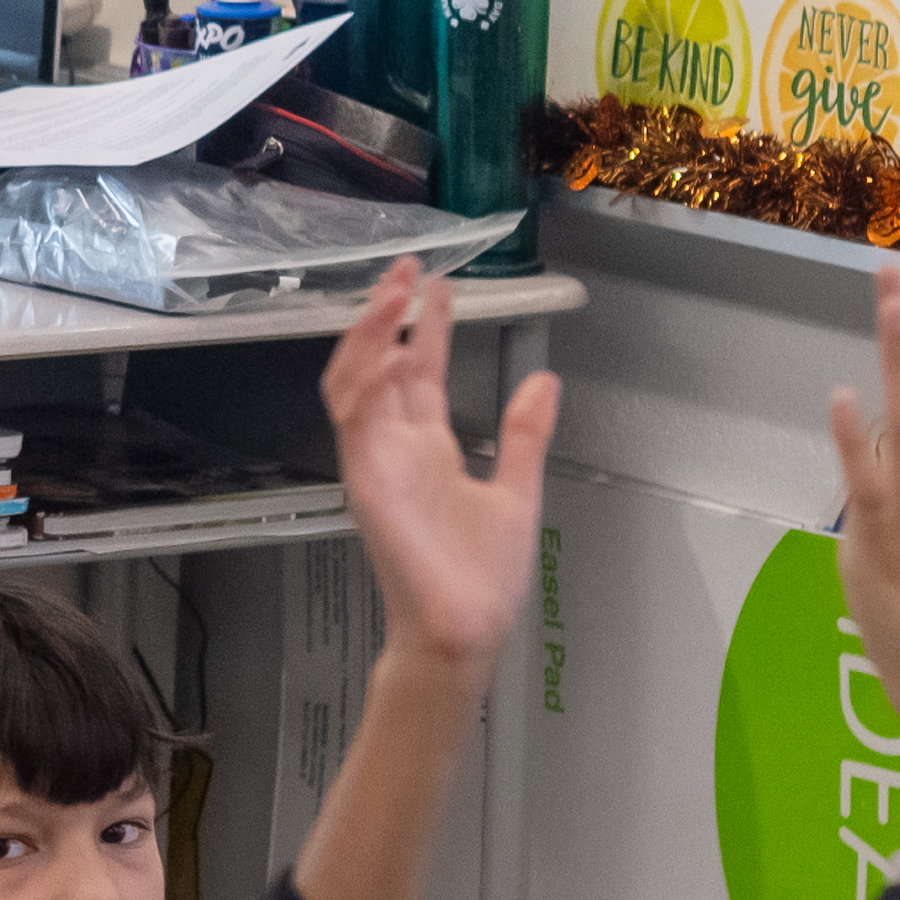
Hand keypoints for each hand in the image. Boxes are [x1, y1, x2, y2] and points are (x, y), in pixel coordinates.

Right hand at [324, 261, 555, 678]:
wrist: (464, 631)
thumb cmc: (479, 576)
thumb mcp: (516, 491)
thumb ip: (524, 436)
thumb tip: (543, 380)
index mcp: (427, 448)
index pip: (418, 372)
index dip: (425, 326)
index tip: (438, 286)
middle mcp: (395, 447)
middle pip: (380, 364)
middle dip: (389, 314)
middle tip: (408, 269)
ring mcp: (376, 462)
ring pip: (356, 382)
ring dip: (369, 336)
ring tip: (394, 292)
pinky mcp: (367, 482)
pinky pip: (358, 422)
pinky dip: (369, 383)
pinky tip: (390, 350)